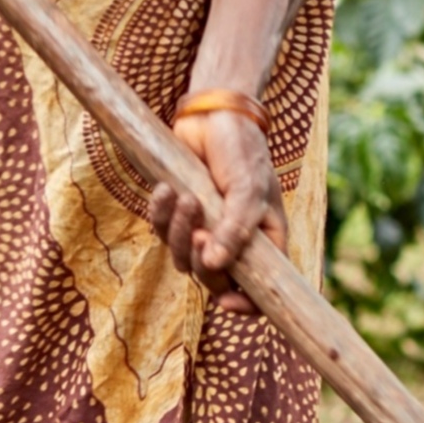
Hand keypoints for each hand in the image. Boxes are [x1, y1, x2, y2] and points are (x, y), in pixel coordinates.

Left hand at [152, 111, 286, 309]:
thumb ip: (236, 229)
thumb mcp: (249, 189)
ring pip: (183, 259)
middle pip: (213, 280)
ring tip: (186, 196)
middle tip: (200, 228)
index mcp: (263, 244)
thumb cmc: (243, 151)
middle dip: (202, 258)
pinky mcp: (176, 216)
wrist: (214, 116)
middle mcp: (233, 244)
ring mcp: (203, 231)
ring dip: (179, 231)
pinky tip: (166, 190)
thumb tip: (215, 265)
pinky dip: (160, 213)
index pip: (259, 294)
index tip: (227, 300)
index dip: (245, 307)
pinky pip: (160, 231)